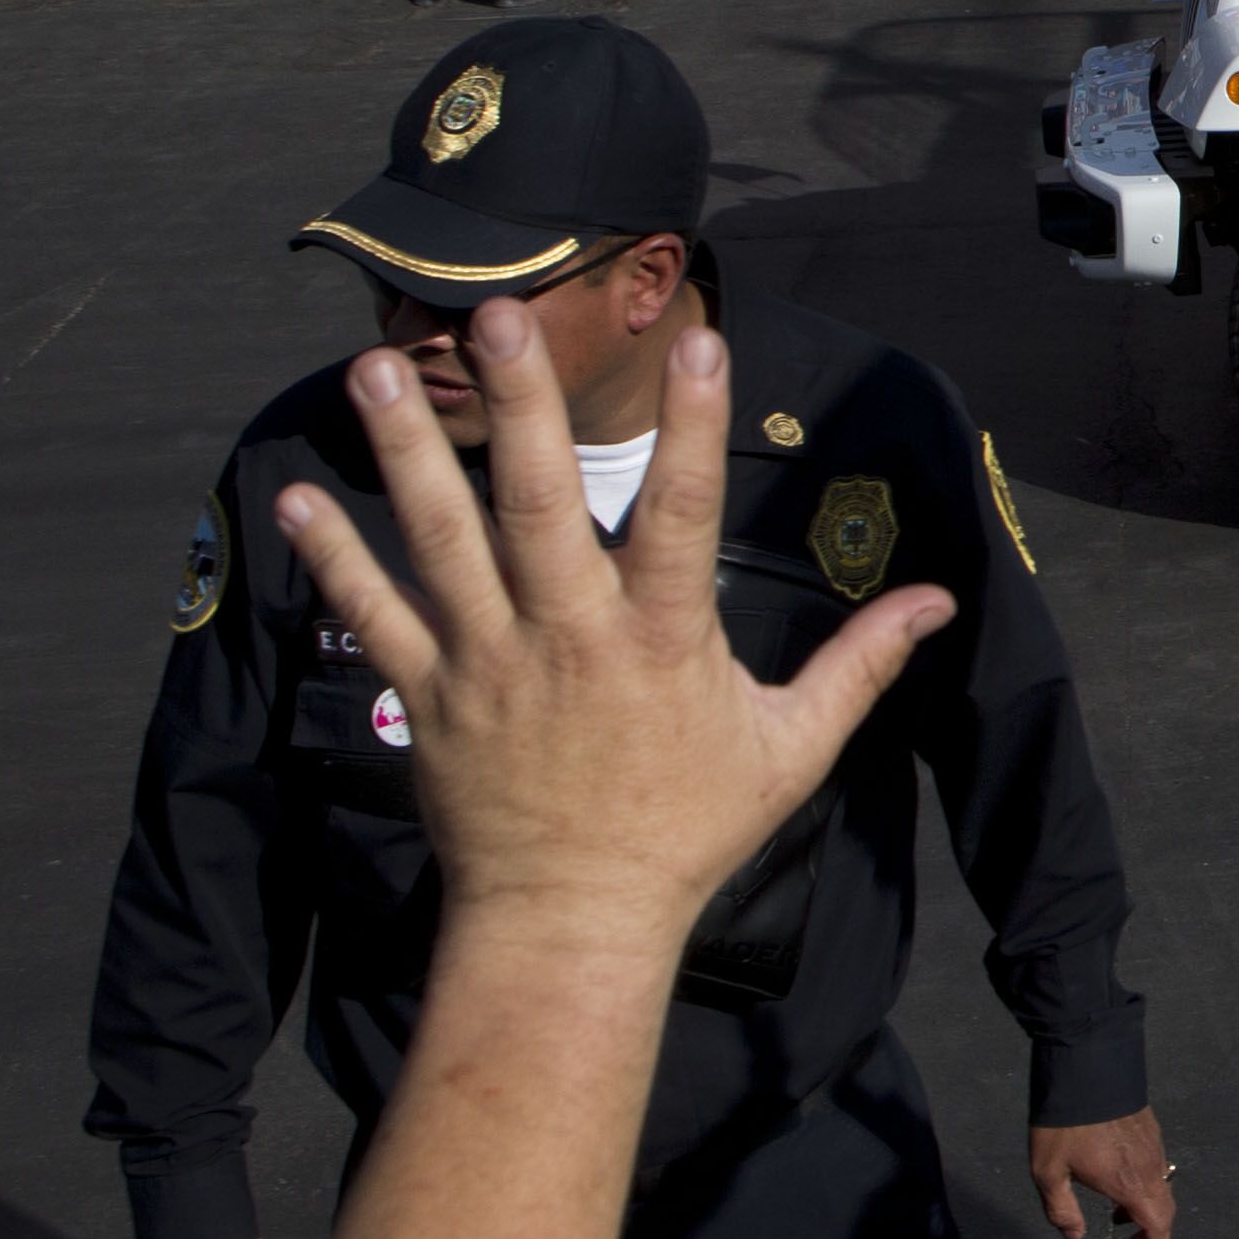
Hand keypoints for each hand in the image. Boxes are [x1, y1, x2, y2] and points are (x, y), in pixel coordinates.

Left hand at [272, 307, 955, 957]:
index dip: (693, 425)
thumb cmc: (688, 830)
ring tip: (378, 367)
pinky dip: (335, 557)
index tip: (696, 338)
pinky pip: (374, 615)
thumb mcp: (792, 747)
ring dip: (406, 452)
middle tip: (498, 314)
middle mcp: (569, 638)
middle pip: (537, 504)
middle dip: (519, 404)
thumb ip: (861, 662)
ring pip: (442, 541)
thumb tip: (940, 599)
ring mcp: (490, 664)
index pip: (684, 514)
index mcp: (662, 641)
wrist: (571, 924)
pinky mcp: (429, 697)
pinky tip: (298, 494)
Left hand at [1028, 1112, 1176, 1238]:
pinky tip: (1118, 1181)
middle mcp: (1150, 1167)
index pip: (1157, 1227)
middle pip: (1164, 1211)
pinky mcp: (1151, 1129)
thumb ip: (1062, 1211)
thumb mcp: (1048, 1173)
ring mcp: (1154, 1146)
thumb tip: (1076, 1237)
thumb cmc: (1065, 1124)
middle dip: (1152, 1236)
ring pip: (1161, 1188)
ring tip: (1117, 1217)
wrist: (1088, 1066)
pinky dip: (1144, 1187)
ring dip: (1145, 1210)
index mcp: (1130, 1184)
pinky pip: (1156, 1168)